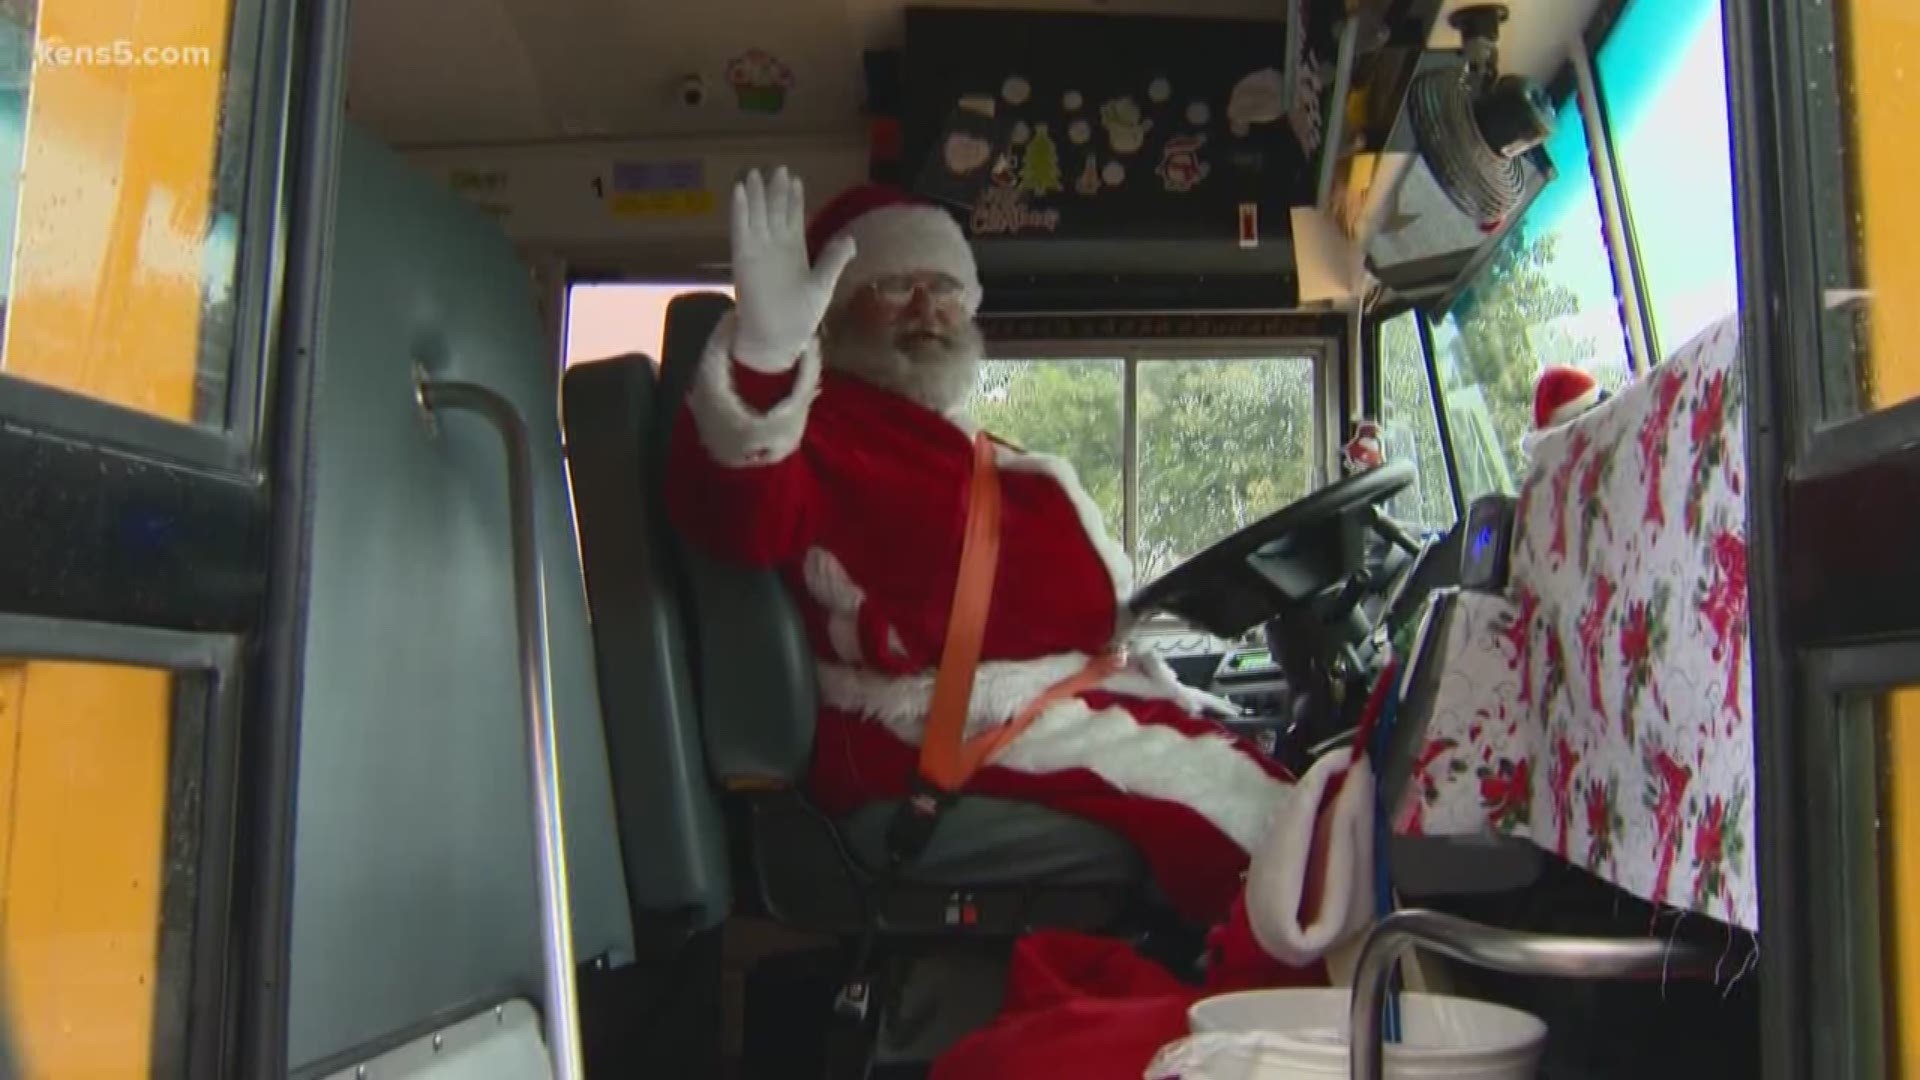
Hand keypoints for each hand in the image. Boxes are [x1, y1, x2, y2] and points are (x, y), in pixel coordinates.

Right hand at [729, 167, 857, 370]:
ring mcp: (758, 250)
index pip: (793, 218)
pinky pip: (740, 229)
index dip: (793, 199)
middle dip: (774, 190)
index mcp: (795, 251)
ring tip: (755, 172)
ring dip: (755, 194)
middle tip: (777, 168)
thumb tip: (851, 239)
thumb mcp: (822, 285)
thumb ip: (833, 260)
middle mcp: (775, 247)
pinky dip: (739, 210)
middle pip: (773, 211)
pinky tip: (738, 190)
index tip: (794, 179)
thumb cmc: (800, 316)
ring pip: (756, 215)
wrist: (778, 338)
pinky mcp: (743, 257)